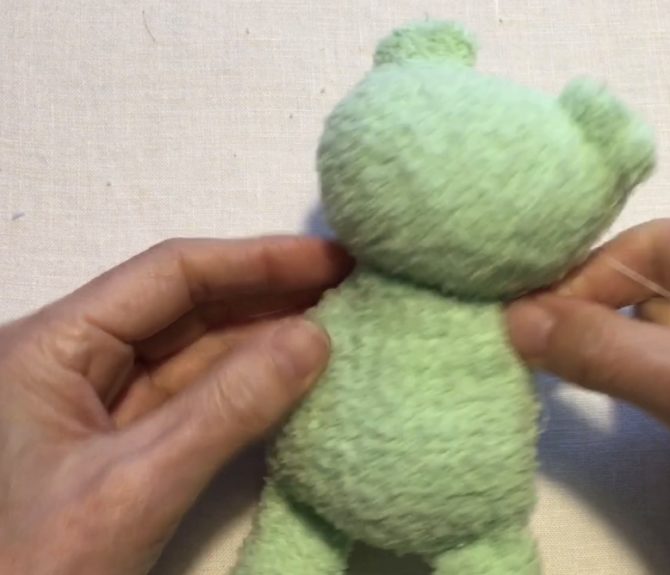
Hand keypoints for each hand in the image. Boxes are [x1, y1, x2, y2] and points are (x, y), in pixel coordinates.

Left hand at [0, 237, 350, 574]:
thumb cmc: (35, 567)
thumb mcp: (137, 485)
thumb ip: (228, 408)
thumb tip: (316, 338)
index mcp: (49, 347)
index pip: (169, 276)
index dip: (257, 261)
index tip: (333, 260)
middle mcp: (69, 363)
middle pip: (183, 309)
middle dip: (266, 297)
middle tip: (348, 289)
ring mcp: (93, 408)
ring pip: (191, 356)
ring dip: (262, 342)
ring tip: (336, 328)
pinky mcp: (116, 451)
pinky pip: (190, 402)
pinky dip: (244, 391)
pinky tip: (293, 378)